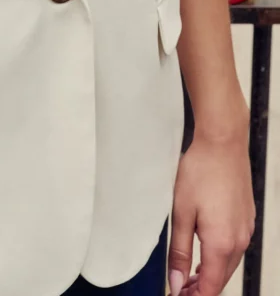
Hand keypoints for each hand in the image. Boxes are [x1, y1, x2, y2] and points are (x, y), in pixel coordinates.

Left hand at [168, 124, 254, 295]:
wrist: (223, 143)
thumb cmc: (200, 171)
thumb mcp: (181, 212)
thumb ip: (180, 251)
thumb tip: (177, 282)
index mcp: (222, 244)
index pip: (211, 288)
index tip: (177, 294)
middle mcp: (239, 241)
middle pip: (221, 279)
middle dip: (200, 288)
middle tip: (178, 286)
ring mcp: (246, 229)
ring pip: (228, 264)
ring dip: (210, 273)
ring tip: (187, 273)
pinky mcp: (246, 218)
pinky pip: (234, 247)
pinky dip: (219, 257)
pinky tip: (204, 250)